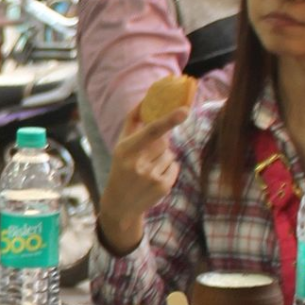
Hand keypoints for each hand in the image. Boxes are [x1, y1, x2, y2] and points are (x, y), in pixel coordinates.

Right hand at [98, 106, 187, 255]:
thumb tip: (145, 100)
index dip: (168, 120)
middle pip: (163, 142)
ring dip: (162, 158)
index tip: (184, 111)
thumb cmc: (121, 168)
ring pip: (170, 154)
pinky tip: (154, 178)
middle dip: (158, 145)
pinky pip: (174, 166)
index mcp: (126, 150)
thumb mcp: (120, 146)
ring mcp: (152, 176)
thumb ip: (132, 123)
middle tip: (144, 157)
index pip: (151, 131)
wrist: (120, 204)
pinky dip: (167, 169)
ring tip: (147, 170)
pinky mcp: (163, 186)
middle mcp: (138, 163)